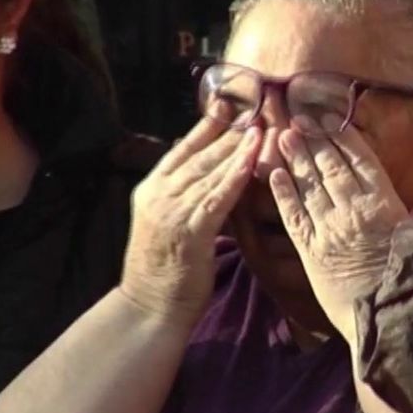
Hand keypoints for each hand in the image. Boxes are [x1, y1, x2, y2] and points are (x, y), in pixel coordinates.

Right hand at [121, 109, 261, 326]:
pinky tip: (251, 161)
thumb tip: (199, 169)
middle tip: (255, 108)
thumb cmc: (165, 270)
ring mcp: (172, 211)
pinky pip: (217, 198)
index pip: (182, 148)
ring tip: (261, 127)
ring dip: (238, 149)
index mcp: (152, 189)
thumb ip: (181, 195)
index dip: (207, 125)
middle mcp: (159, 194)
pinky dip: (235, 177)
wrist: (150, 308)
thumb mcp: (167, 222)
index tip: (229, 104)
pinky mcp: (189, 231)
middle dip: (229, 131)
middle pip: (199, 154)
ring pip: (210, 172)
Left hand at [269, 122, 412, 344]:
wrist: (387, 320)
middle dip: (314, 140)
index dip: (344, 137)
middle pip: (331, 166)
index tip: (330, 119)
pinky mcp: (309, 251)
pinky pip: (292, 215)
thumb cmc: (409, 282)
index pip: (361, 161)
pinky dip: (282, 192)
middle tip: (299, 119)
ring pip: (309, 184)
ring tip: (283, 135)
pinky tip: (272, 173)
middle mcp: (353, 211)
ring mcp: (329, 229)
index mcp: (383, 205)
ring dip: (295, 157)